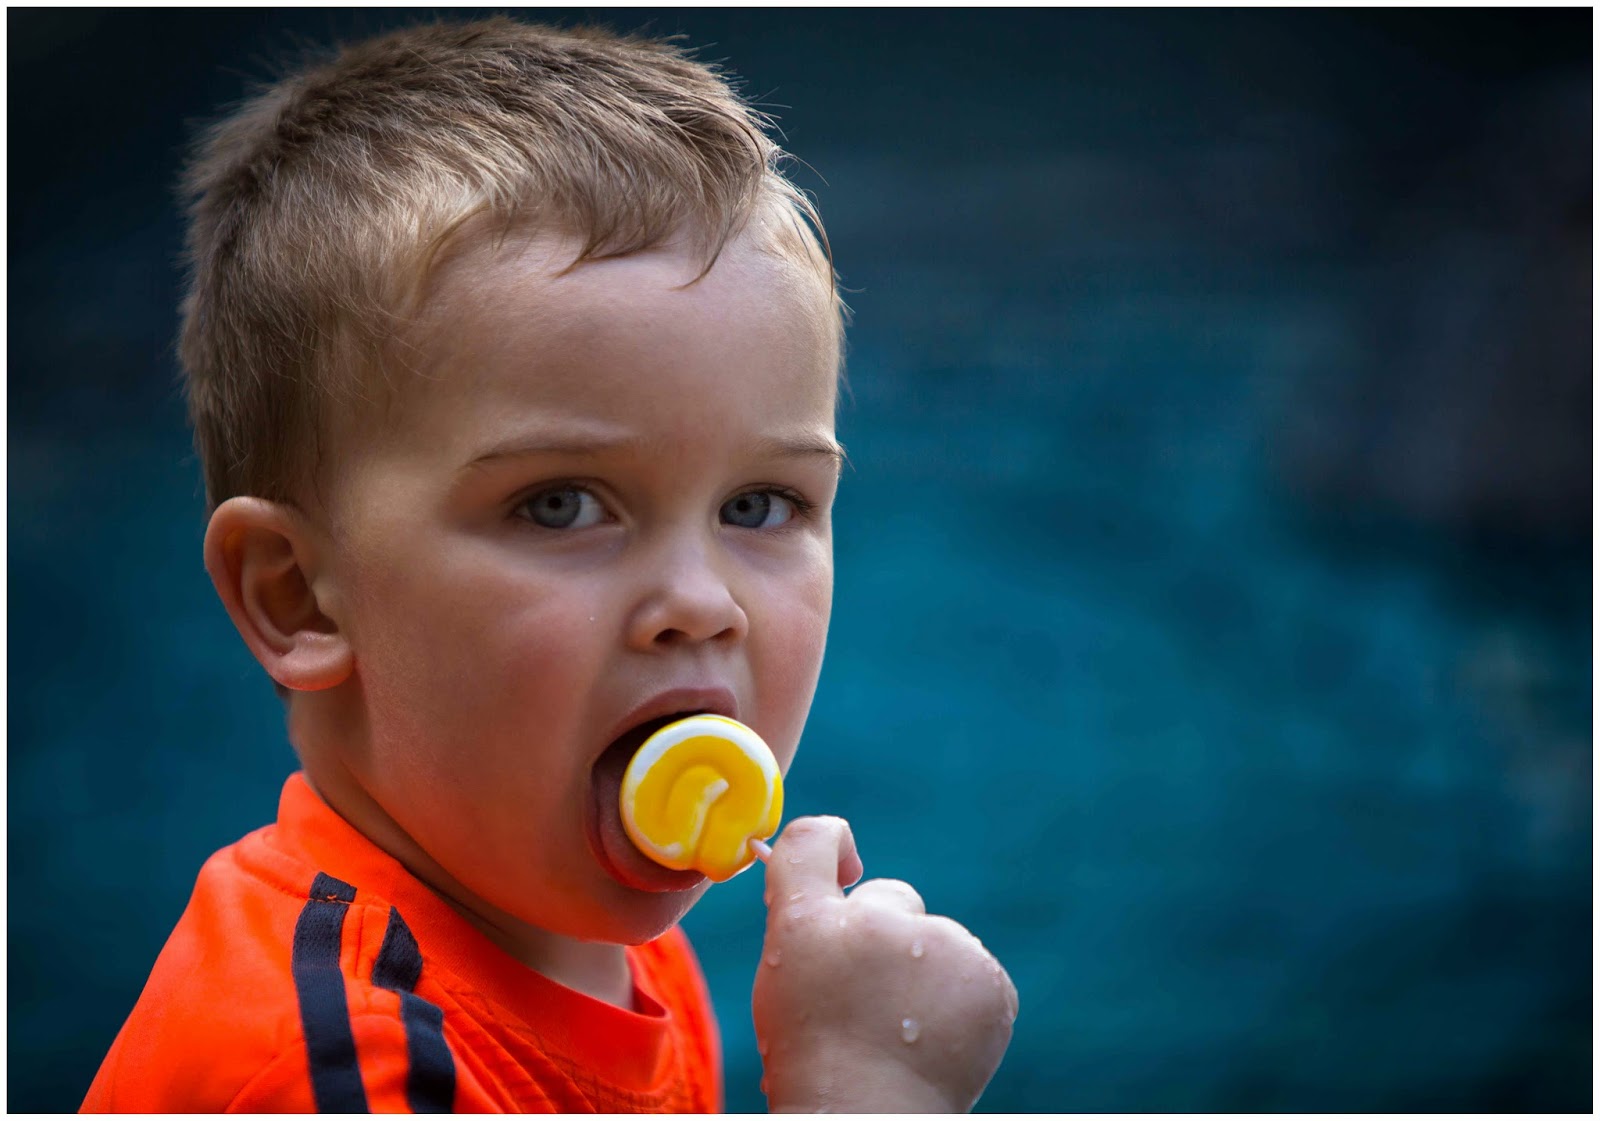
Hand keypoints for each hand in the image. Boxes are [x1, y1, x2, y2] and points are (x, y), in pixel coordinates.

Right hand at [750, 816, 1016, 1112]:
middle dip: (885, 934)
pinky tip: (933, 1038)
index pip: (814, 841)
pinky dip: (959, 1000)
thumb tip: (837, 858)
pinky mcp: (987, 979)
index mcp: (810, 921)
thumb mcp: (784, 976)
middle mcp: (876, 920)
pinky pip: (971, 970)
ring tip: (899, 1030)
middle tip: (866, 997)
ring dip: (923, 971)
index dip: (833, 847)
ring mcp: (939, 946)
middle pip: (892, 899)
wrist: (866, 1119)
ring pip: (935, 939)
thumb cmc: (815, 1056)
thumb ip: (803, 907)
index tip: (844, 867)